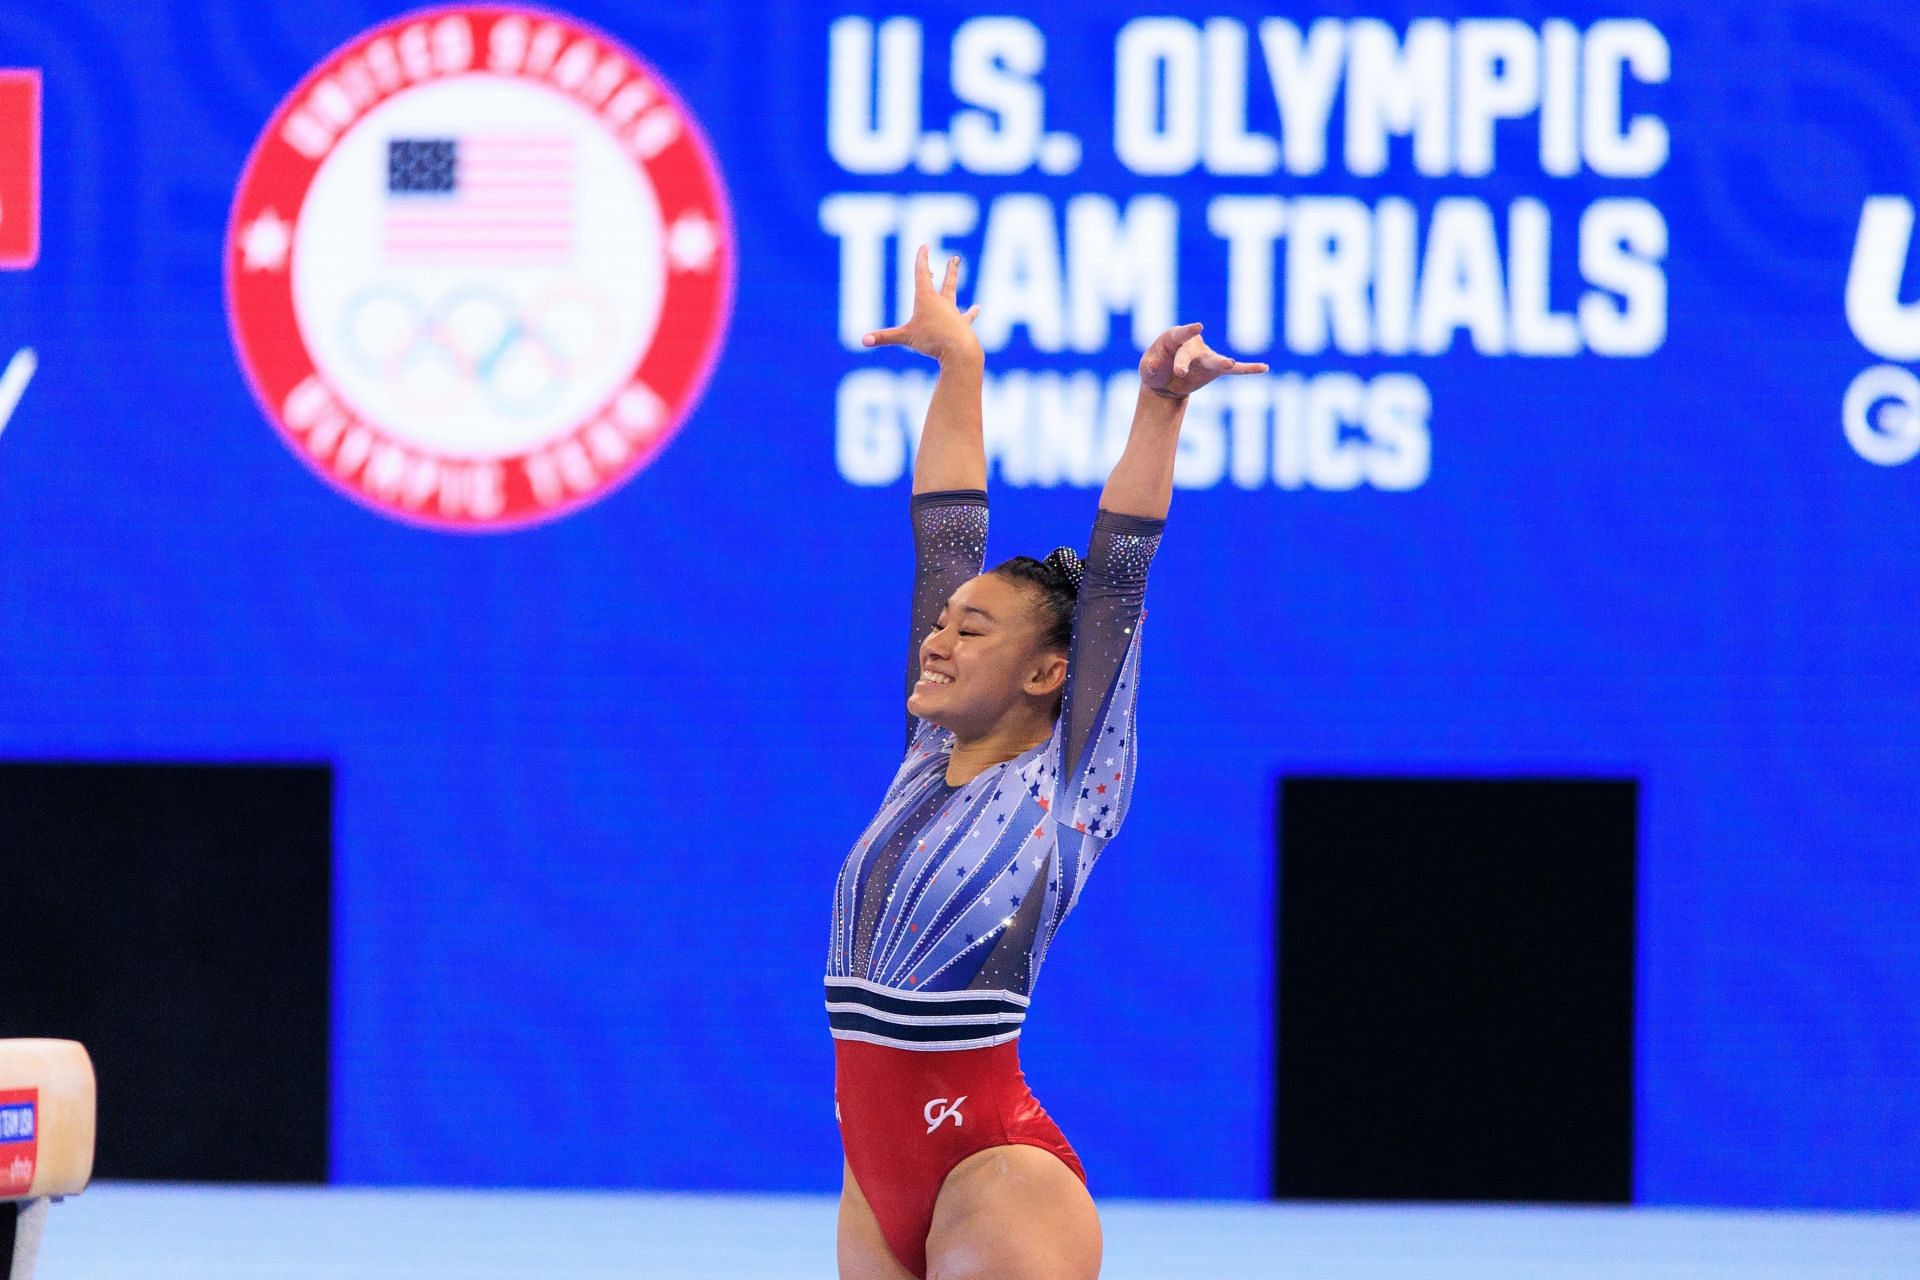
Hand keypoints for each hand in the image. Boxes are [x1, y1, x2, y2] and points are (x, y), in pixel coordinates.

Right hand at [862, 245, 981, 363]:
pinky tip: (977, 308)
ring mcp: (954, 313)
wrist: (959, 349)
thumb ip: (884, 337)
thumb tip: (863, 340)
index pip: (922, 274)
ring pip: (955, 296)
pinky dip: (971, 313)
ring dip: (955, 285)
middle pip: (946, 282)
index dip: (922, 259)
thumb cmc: (932, 341)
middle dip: (949, 269)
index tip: (925, 246)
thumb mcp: (905, 338)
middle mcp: (942, 302)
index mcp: (926, 299)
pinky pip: (967, 317)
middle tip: (955, 258)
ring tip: (957, 270)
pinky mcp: (963, 325)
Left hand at [1138, 323, 1267, 398]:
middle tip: (1179, 373)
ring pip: (1214, 360)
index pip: (1181, 333)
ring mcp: (1206, 356)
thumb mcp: (1147, 369)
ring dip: (1221, 363)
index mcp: (1173, 338)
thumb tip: (1155, 365)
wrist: (1165, 384)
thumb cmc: (1155, 370)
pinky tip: (1263, 368)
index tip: (1198, 327)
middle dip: (1185, 362)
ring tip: (1229, 364)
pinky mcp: (1215, 370)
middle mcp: (1192, 344)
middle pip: (1191, 352)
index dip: (1189, 330)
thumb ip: (1149, 366)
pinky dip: (1247, 369)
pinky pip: (1234, 370)